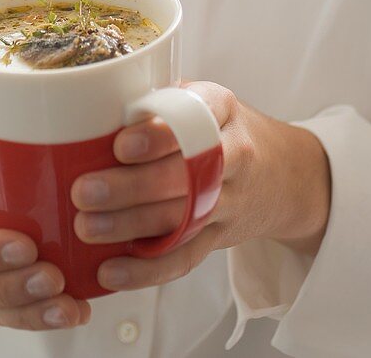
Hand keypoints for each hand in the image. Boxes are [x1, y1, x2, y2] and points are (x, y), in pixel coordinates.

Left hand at [71, 81, 330, 292]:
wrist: (287, 172)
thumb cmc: (225, 127)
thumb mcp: (202, 98)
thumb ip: (159, 100)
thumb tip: (94, 109)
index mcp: (222, 107)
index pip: (195, 120)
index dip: (158, 137)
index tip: (120, 145)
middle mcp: (234, 154)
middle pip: (184, 175)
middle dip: (131, 187)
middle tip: (84, 192)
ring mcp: (232, 201)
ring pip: (183, 219)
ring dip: (131, 227)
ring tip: (86, 228)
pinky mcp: (222, 238)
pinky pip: (186, 258)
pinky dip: (147, 270)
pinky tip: (112, 271)